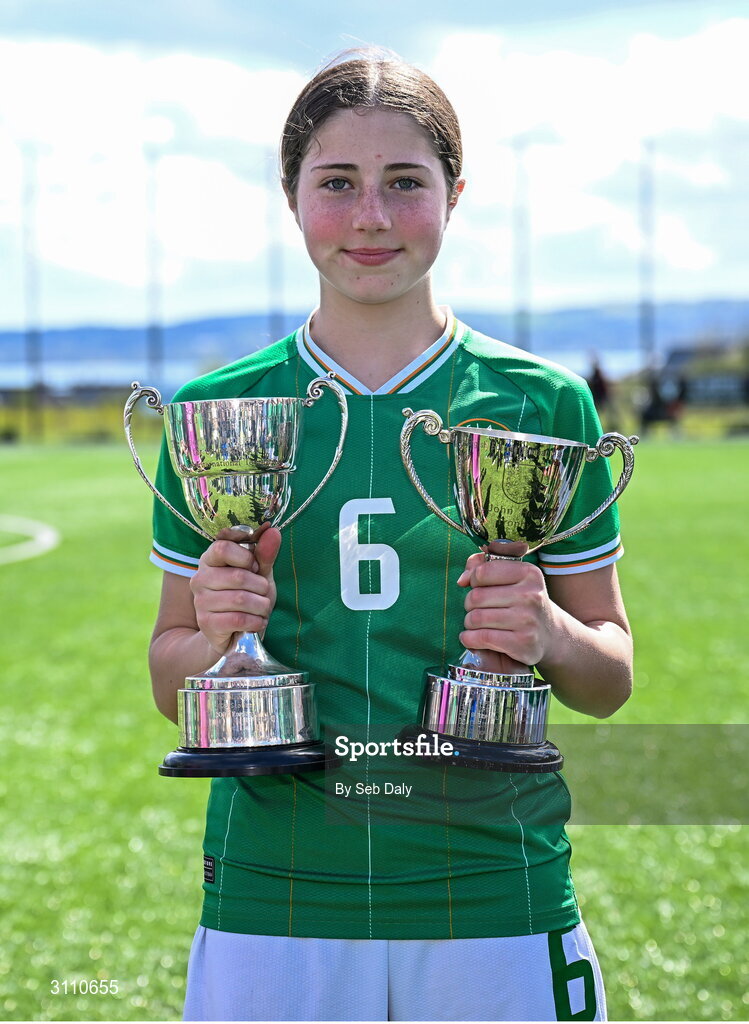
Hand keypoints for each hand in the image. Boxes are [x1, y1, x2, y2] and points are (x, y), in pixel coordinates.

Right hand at [189, 525, 281, 655]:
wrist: (233, 634)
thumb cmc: (247, 597)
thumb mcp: (259, 574)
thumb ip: (264, 554)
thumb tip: (273, 531)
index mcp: (210, 560)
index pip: (223, 547)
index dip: (247, 557)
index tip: (254, 567)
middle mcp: (200, 578)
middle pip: (238, 575)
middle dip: (261, 587)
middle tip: (263, 594)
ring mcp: (200, 601)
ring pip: (240, 599)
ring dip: (261, 606)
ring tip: (261, 609)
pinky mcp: (206, 623)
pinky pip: (239, 619)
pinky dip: (256, 622)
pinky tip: (256, 622)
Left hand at [457, 550, 556, 670]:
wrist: (549, 634)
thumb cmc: (522, 601)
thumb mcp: (511, 577)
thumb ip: (482, 566)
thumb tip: (462, 580)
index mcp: (528, 573)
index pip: (482, 572)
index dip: (474, 581)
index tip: (479, 588)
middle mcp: (531, 595)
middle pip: (476, 597)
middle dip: (469, 605)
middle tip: (477, 609)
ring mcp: (528, 620)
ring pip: (476, 618)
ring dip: (469, 623)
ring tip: (476, 625)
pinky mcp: (522, 643)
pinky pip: (482, 638)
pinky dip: (470, 639)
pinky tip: (473, 639)